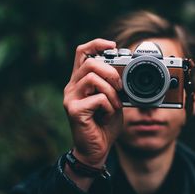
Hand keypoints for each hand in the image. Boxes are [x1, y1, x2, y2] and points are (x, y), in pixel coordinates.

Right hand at [63, 38, 122, 167]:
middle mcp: (72, 87)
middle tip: (120, 87)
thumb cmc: (104, 124)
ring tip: (114, 106)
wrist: (96, 150)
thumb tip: (123, 70)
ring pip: (93, 78)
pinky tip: (107, 116)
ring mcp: (70, 98)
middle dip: (111, 72)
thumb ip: (113, 85)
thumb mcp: (113, 99)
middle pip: (90, 63)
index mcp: (81, 81)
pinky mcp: (73, 110)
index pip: (82, 52)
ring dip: (111, 92)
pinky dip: (109, 106)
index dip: (96, 43)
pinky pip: (98, 98)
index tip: (113, 45)